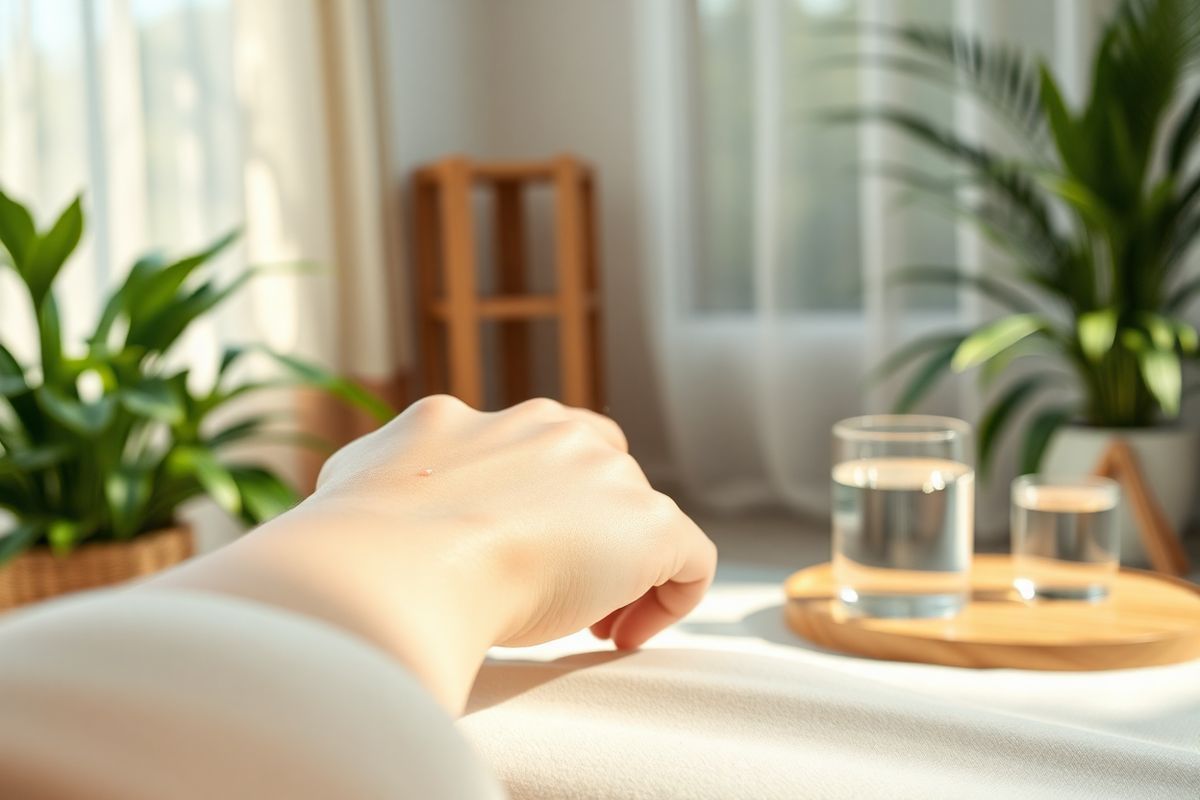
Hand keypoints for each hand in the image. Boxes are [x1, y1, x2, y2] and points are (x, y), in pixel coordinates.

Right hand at [147, 396, 716, 711]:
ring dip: (619, 567)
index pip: (522, 443)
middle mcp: (538, 427)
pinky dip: (672, 594)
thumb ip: (373, 479)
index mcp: (462, 421)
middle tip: (558, 594)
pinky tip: (629, 634)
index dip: (532, 500)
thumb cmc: (352, 542)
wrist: (393, 564)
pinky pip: (689, 556)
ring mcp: (597, 472)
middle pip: (590, 467)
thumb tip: (354, 500)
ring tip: (590, 627)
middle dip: (579, 526)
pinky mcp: (646, 523)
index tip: (515, 558)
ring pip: (636, 513)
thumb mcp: (348, 487)